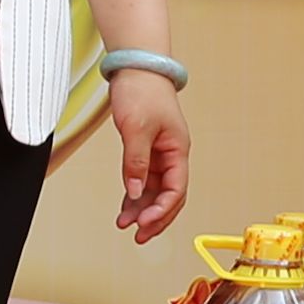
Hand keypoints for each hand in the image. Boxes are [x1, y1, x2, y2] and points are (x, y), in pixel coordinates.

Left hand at [103, 67, 190, 241]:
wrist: (136, 68)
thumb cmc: (143, 91)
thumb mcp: (136, 129)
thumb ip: (135, 163)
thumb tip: (134, 192)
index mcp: (178, 150)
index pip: (176, 190)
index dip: (161, 210)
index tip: (144, 223)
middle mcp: (172, 155)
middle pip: (169, 196)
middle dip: (155, 218)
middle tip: (138, 235)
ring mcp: (160, 153)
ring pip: (155, 191)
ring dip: (143, 209)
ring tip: (126, 225)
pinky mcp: (147, 150)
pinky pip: (144, 180)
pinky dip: (135, 195)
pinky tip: (125, 208)